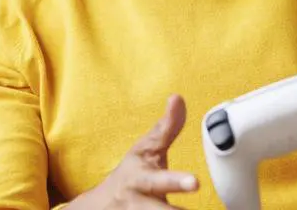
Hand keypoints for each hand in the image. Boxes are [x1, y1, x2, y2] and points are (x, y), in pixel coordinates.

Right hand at [71, 94, 198, 208]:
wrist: (101, 206)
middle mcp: (139, 204)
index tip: (195, 183)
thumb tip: (178, 98)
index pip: (160, 181)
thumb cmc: (131, 173)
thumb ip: (165, 128)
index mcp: (141, 179)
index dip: (177, 182)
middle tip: (191, 201)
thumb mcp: (145, 150)